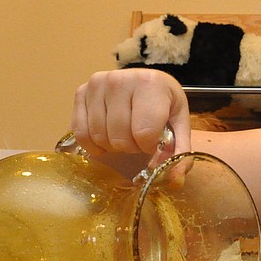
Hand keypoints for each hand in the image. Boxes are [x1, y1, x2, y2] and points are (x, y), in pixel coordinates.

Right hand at [72, 68, 191, 156]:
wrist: (147, 83)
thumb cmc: (164, 104)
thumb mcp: (179, 125)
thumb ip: (180, 152)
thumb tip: (175, 180)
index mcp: (150, 84)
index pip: (144, 133)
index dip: (149, 146)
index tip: (154, 139)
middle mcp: (120, 80)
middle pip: (119, 137)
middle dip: (131, 146)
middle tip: (138, 138)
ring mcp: (97, 84)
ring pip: (99, 136)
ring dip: (113, 145)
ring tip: (124, 133)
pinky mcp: (81, 92)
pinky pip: (80, 132)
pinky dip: (93, 143)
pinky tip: (106, 138)